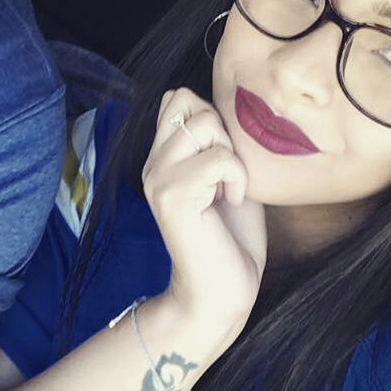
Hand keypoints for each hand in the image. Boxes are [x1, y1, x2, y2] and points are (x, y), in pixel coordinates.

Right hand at [142, 88, 266, 347]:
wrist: (220, 294)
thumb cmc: (231, 238)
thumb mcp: (225, 178)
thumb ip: (216, 143)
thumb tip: (219, 108)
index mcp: (162, 156)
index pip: (176, 97)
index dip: (208, 113)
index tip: (222, 155)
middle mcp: (153, 162)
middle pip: (185, 98)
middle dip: (218, 125)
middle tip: (225, 169)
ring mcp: (158, 177)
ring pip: (205, 124)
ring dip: (231, 154)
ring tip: (228, 187)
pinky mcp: (173, 196)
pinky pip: (219, 158)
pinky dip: (238, 178)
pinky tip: (232, 202)